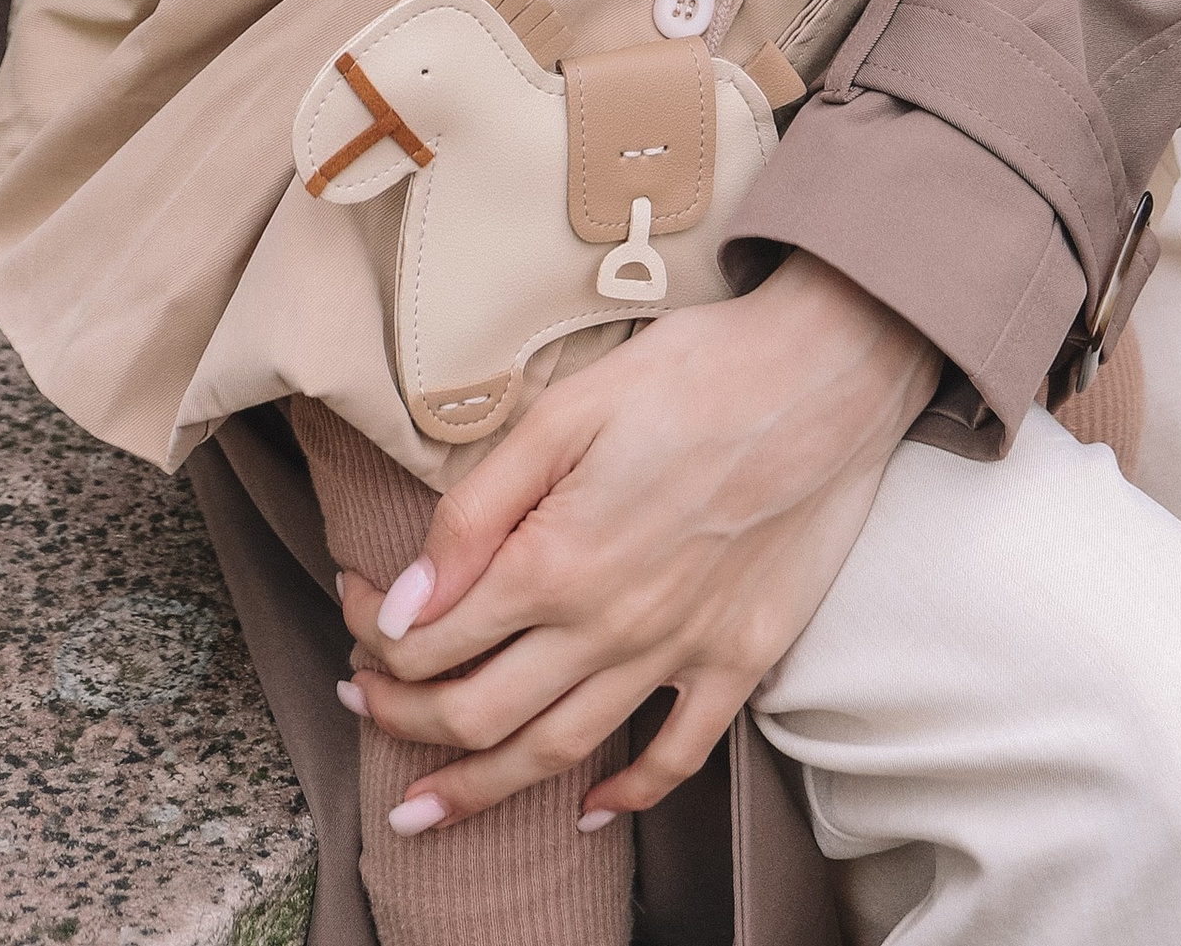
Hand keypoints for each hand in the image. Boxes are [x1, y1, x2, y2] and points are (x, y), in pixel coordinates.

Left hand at [336, 255, 939, 829]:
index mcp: (557, 560)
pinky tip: (590, 807)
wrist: (828, 373)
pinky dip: (629, 795)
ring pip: (560, 752)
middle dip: (404, 722)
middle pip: (480, 714)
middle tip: (362, 709)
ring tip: (425, 809)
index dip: (375, 640)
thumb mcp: (566, 411)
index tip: (352, 613)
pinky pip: (676, 755)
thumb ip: (477, 510)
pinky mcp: (741, 659)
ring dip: (480, 788)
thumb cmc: (694, 371)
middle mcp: (611, 626)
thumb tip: (405, 603)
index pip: (434, 639)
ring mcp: (679, 653)